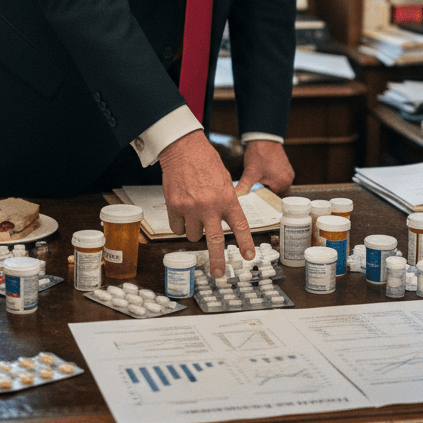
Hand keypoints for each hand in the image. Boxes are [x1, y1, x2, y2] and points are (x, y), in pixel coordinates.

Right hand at [158, 130, 255, 276]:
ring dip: (195, 232)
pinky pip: (177, 228)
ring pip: (193, 236)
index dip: (245, 243)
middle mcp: (210, 206)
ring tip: (194, 216)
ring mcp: (191, 207)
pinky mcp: (174, 206)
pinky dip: (180, 225)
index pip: (239, 226)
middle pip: (215, 241)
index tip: (248, 257)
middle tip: (219, 274)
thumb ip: (226, 201)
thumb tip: (226, 220)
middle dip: (218, 261)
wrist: (183, 149)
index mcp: (227, 198)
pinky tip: (182, 213)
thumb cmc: (206, 162)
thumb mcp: (224, 181)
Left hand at [233, 140, 294, 198]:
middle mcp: (289, 178)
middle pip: (275, 191)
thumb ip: (243, 187)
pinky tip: (263, 170)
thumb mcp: (249, 173)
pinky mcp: (286, 165)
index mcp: (283, 183)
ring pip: (276, 183)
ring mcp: (288, 171)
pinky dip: (270, 175)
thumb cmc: (258, 154)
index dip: (262, 195)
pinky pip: (278, 176)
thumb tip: (234, 197)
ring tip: (259, 174)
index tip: (255, 191)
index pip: (272, 198)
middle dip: (265, 188)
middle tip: (256, 181)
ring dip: (267, 181)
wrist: (263, 137)